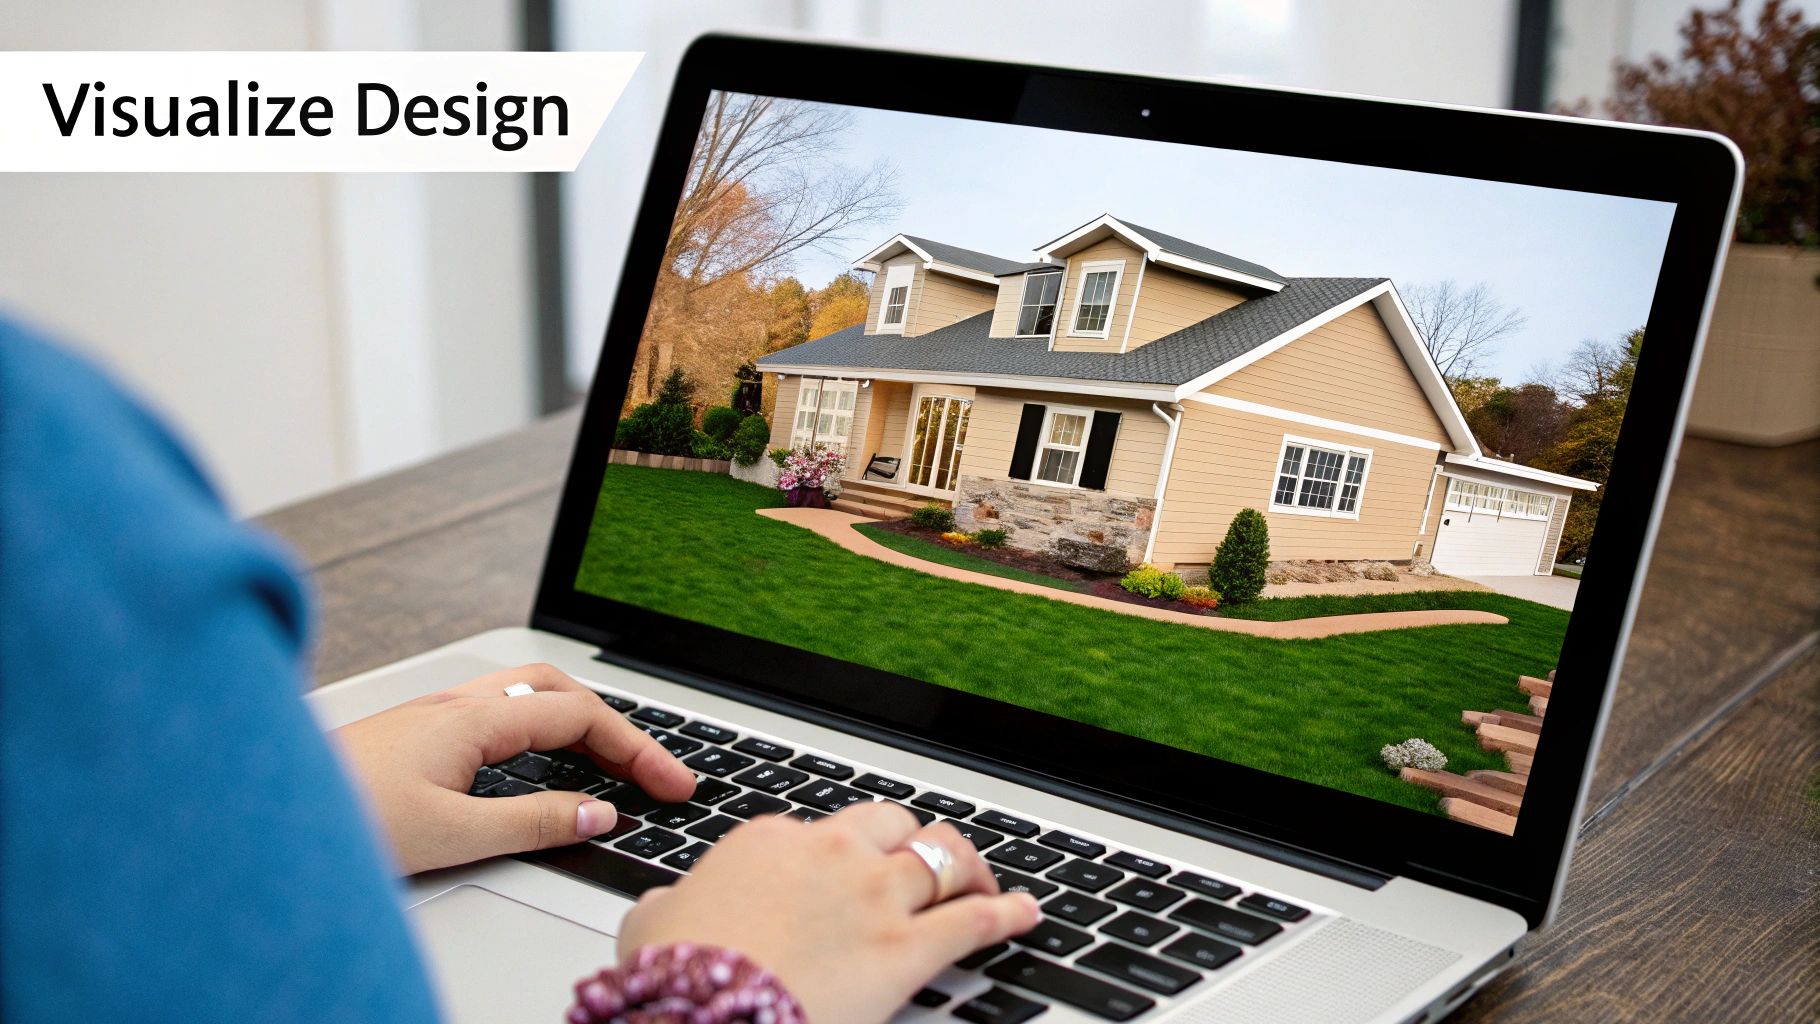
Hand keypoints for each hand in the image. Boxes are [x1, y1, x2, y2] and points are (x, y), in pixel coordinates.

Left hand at [332, 663, 695, 873]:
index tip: (672, 783)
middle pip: (559, 691)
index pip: (580, 717)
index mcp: (473, 720)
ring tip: (607, 760)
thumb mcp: (452, 835)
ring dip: (576, 719)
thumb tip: (598, 814)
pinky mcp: (411, 736)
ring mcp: (430, 716)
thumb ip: (532, 823)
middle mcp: (454, 706)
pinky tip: (533, 763)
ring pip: (524, 697)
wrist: (253, 814)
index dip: (637, 750)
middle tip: (649, 770)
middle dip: (614, 725)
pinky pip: (495, 714)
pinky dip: (537, 729)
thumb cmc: (338, 819)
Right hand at [618, 802, 1040, 1023]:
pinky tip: (1025, 913)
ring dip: (966, 866)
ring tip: (981, 877)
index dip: (836, 850)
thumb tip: (663, 909)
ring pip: (942, 858)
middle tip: (920, 860)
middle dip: (910, 840)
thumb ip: (669, 905)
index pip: (820, 828)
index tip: (840, 867)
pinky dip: (1007, 913)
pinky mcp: (907, 947)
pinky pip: (974, 920)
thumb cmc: (676, 974)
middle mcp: (830, 854)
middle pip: (893, 825)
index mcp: (771, 840)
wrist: (702, 1012)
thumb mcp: (651, 924)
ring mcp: (874, 896)